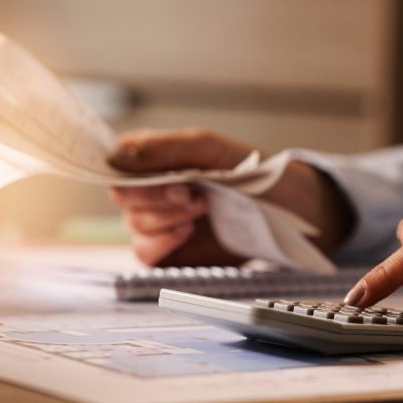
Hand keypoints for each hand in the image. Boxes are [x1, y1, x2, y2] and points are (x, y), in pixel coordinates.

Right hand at [108, 127, 351, 266]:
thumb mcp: (207, 149)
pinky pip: (145, 254)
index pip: (116, 164)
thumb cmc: (250, 171)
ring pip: (134, 226)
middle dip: (156, 197)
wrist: (286, 209)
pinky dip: (161, 243)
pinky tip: (186, 232)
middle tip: (193, 194)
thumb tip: (116, 153)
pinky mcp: (170, 253)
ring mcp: (159, 223)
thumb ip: (162, 148)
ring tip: (200, 210)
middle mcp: (151, 191)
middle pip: (122, 197)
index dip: (129, 172)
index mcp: (154, 159)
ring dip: (165, 219)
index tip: (160, 175)